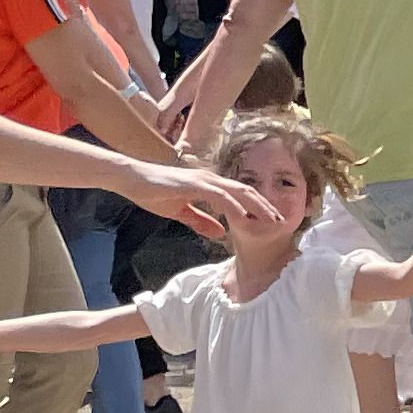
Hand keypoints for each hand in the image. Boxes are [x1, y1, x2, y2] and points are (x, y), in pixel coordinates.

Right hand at [126, 160, 279, 239]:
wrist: (131, 180)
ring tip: (270, 220)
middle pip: (246, 192)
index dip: (258, 207)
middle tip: (281, 221)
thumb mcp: (181, 212)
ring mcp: (202, 179)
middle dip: (265, 206)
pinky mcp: (192, 183)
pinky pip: (218, 195)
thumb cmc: (153, 192)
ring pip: (237, 192)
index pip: (241, 195)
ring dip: (256, 206)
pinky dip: (233, 206)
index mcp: (209, 185)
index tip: (272, 221)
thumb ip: (201, 221)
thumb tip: (220, 233)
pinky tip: (243, 217)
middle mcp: (210, 179)